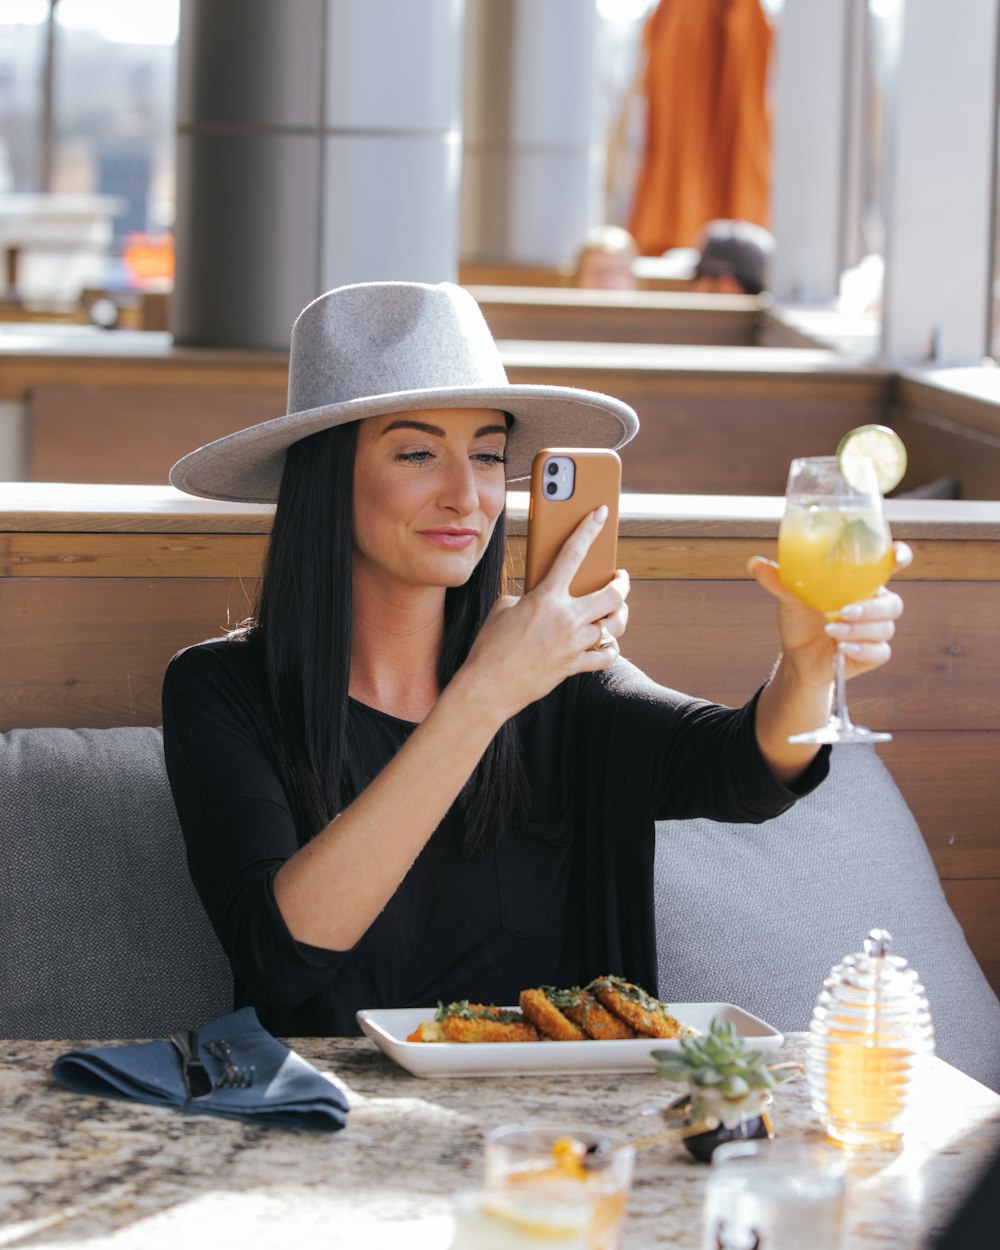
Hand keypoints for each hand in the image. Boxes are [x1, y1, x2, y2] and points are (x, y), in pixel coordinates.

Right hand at [457, 507, 629, 718]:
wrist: (488, 686)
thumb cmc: (490, 646)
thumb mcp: (504, 608)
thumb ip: (529, 596)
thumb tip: (542, 598)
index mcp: (546, 597)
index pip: (573, 553)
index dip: (589, 529)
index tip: (601, 514)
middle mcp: (566, 618)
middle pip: (613, 594)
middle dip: (622, 583)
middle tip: (620, 579)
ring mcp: (573, 644)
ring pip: (615, 625)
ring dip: (620, 615)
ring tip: (617, 610)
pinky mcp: (574, 666)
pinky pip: (606, 656)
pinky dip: (610, 649)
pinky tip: (606, 644)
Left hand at [749, 541, 910, 686]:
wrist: (797, 656)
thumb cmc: (800, 620)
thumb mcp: (789, 598)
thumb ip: (780, 581)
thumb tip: (755, 563)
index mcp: (860, 583)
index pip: (889, 565)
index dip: (899, 558)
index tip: (896, 557)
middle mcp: (873, 605)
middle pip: (892, 603)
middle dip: (871, 608)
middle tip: (844, 611)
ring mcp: (875, 630)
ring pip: (885, 628)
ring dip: (860, 630)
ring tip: (832, 630)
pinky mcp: (873, 653)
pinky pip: (880, 651)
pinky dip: (861, 649)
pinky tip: (842, 648)